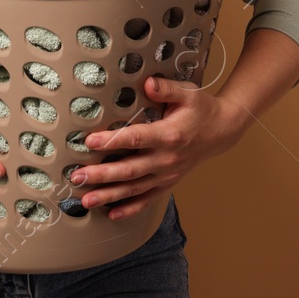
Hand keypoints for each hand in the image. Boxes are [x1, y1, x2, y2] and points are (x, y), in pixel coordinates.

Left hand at [69, 75, 245, 219]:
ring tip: (86, 200)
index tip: (89, 141)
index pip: (136, 139)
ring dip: (109, 195)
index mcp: (169, 135)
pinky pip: (147, 199)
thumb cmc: (201, 109)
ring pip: (134, 189)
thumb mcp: (189, 93)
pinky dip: (130, 209)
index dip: (112, 141)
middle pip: (130, 170)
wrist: (222, 131)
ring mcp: (167, 174)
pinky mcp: (168, 182)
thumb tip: (147, 83)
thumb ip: (167, 88)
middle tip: (77, 177)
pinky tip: (111, 214)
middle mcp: (167, 159)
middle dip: (102, 175)